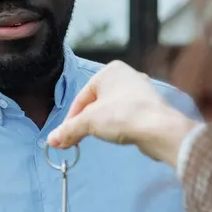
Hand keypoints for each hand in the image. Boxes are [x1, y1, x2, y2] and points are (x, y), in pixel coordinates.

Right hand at [47, 60, 197, 165]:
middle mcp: (126, 76)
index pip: (82, 98)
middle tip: (76, 140)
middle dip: (85, 123)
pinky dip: (117, 125)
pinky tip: (117, 135)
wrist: (159, 129)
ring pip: (111, 109)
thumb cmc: (123, 116)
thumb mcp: (89, 123)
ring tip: (96, 138)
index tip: (64, 137)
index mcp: (110, 71)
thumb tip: (51, 140)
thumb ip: (68, 130)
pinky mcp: (149, 106)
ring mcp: (140, 91)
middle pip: (96, 103)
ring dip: (100, 125)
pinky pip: (126, 115)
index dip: (71, 120)